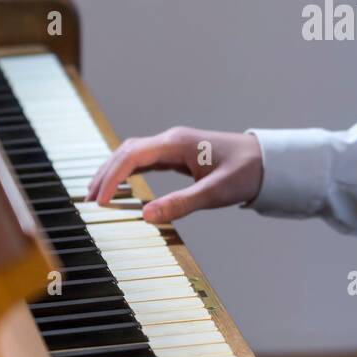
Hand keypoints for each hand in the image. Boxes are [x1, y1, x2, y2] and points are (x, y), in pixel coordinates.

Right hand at [84, 127, 263, 224]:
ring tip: (96, 194)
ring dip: (113, 171)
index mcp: (177, 144)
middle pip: (127, 151)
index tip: (98, 199)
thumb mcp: (214, 193)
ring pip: (134, 154)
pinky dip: (128, 171)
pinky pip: (146, 160)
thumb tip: (146, 216)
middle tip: (89, 200)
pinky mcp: (179, 154)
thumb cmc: (245, 173)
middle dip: (105, 173)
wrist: (267, 162)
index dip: (111, 176)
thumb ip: (180, 204)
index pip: (132, 155)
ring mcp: (175, 146)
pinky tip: (120, 185)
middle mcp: (172, 140)